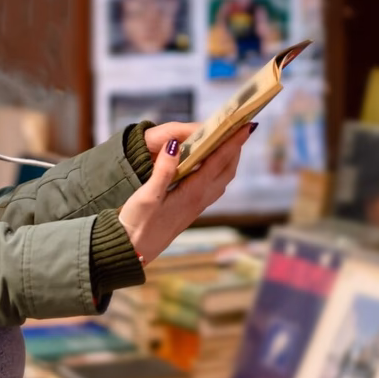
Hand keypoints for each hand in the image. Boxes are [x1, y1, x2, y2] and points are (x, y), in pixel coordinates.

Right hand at [119, 125, 252, 262]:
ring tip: (228, 143)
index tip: (245, 126)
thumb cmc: (137, 224)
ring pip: (221, 180)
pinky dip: (217, 171)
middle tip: (239, 129)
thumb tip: (175, 144)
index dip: (232, 143)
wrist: (133, 251)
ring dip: (228, 161)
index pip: (218, 162)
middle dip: (235, 149)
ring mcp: (196, 207)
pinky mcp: (189, 211)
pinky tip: (208, 166)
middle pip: (226, 171)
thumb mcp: (147, 195)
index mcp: (192, 193)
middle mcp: (199, 200)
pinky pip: (212, 187)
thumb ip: (163, 169)